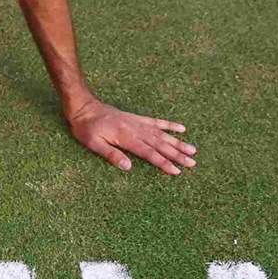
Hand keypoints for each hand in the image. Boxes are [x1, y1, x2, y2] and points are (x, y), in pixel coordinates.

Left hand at [67, 100, 196, 174]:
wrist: (84, 107)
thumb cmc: (86, 128)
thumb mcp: (93, 144)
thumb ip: (111, 155)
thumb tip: (129, 167)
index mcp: (127, 138)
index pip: (149, 153)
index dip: (164, 163)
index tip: (177, 171)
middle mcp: (136, 129)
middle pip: (161, 145)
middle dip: (177, 155)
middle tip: (193, 163)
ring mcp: (138, 123)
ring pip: (162, 134)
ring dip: (178, 142)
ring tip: (193, 150)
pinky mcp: (137, 118)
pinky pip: (157, 121)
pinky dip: (170, 125)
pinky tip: (182, 128)